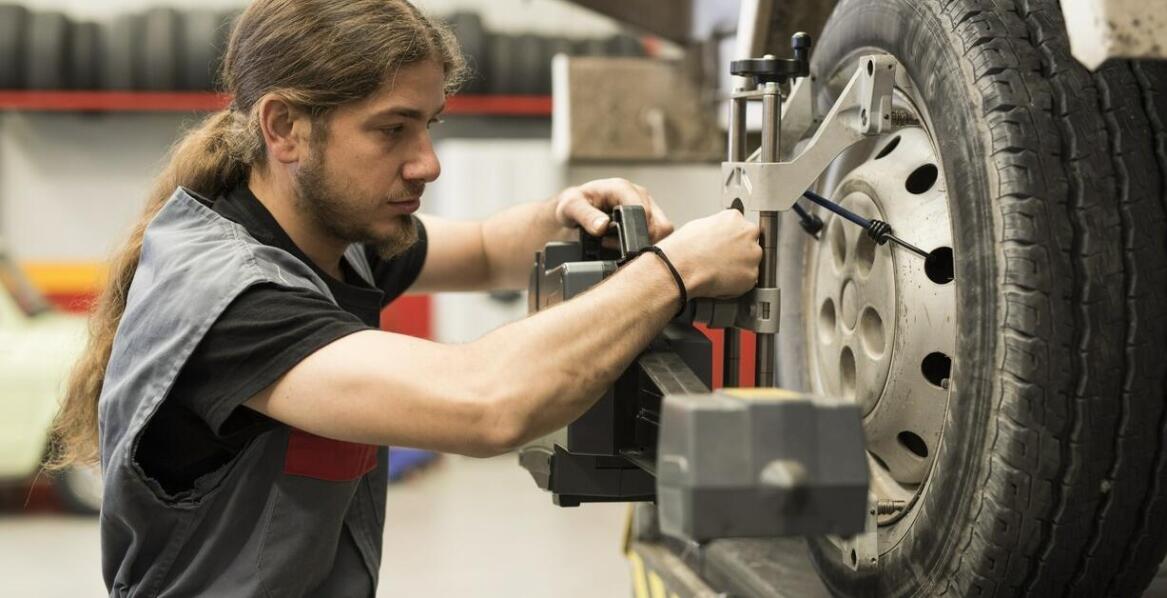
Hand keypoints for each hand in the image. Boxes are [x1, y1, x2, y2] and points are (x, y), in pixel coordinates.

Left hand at [552, 178, 673, 241]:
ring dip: (646, 244)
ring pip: (662, 230)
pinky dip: (646, 245)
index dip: (636, 232)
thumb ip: (586, 216)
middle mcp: (638, 194)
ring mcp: (646, 205)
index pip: (642, 211)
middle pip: (659, 223)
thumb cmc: (573, 205)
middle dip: (643, 241)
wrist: (574, 209)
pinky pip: (659, 235)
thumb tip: (602, 226)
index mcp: (621, 188)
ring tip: (621, 249)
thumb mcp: (571, 208)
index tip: (624, 247)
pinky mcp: (649, 218)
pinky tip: (628, 248)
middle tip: (621, 251)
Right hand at [656, 210, 761, 298]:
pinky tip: (721, 281)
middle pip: (750, 243)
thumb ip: (717, 228)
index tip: (725, 247)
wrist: (680, 268)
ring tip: (720, 271)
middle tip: (722, 260)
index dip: (732, 240)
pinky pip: (748, 280)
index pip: (741, 227)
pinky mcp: (751, 275)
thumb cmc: (684, 249)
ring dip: (740, 267)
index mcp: (734, 217)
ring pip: (751, 262)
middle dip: (740, 252)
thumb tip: (719, 235)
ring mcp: (752, 254)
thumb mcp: (699, 226)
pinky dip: (738, 283)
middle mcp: (748, 233)